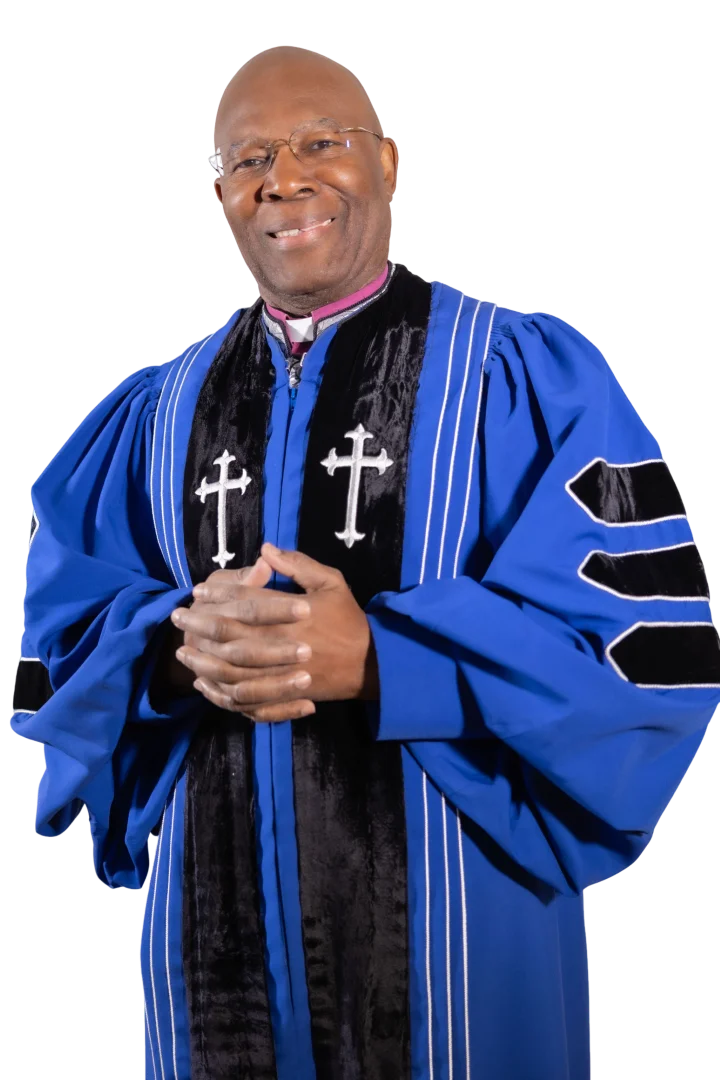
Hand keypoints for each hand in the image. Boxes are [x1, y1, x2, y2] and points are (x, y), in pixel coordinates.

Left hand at [171, 542, 378, 721]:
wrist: (372, 663)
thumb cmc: (349, 619)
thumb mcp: (331, 583)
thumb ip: (298, 565)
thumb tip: (265, 549)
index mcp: (294, 614)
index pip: (247, 602)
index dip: (219, 595)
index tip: (197, 591)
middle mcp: (284, 644)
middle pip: (232, 635)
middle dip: (200, 625)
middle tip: (177, 617)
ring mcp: (282, 674)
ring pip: (232, 670)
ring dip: (203, 661)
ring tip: (183, 651)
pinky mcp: (283, 695)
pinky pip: (245, 698)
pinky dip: (221, 693)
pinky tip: (204, 684)